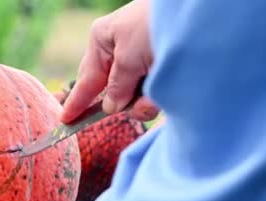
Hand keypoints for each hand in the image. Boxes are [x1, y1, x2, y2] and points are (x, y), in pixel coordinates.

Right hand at [61, 0, 158, 122]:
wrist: (200, 16)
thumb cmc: (156, 26)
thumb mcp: (129, 57)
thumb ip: (117, 86)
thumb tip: (110, 108)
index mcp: (103, 41)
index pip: (86, 79)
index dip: (76, 102)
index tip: (65, 120)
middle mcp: (120, 52)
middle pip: (111, 92)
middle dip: (123, 102)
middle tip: (135, 102)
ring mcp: (141, 62)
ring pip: (133, 98)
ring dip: (144, 101)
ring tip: (157, 90)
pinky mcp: (161, 70)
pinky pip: (151, 95)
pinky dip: (157, 97)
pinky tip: (166, 87)